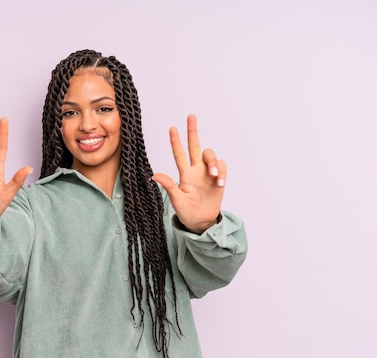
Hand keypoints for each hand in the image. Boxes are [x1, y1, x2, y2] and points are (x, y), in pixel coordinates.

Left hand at [153, 114, 225, 233]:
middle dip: (192, 131)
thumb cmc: (187, 212)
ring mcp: (207, 173)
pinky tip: (219, 182)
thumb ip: (169, 187)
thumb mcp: (177, 200)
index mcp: (184, 174)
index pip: (179, 154)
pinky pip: (222, 166)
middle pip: (195, 146)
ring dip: (213, 163)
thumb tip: (154, 175)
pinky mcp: (218, 178)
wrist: (202, 222)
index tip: (172, 128)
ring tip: (214, 176)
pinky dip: (222, 172)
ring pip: (210, 155)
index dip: (175, 142)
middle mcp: (196, 170)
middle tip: (191, 116)